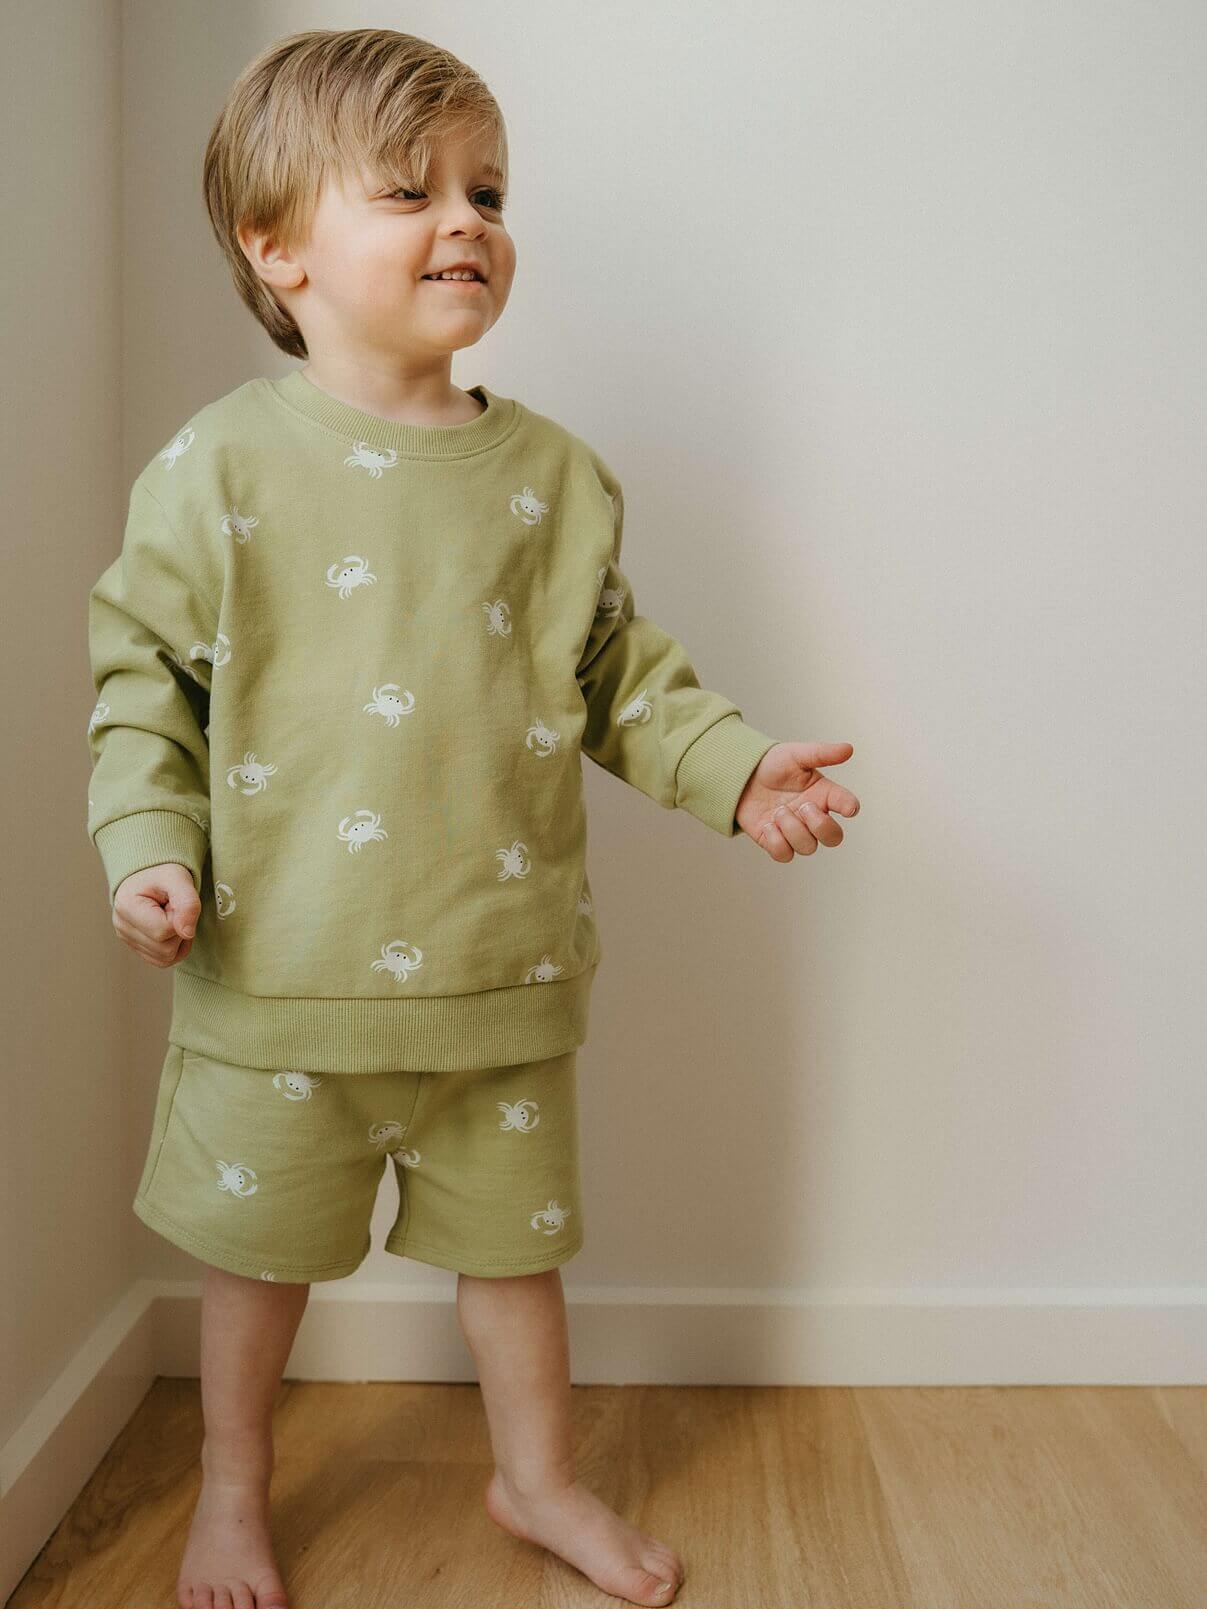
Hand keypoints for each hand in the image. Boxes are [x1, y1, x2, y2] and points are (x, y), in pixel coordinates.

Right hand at [112, 862, 200, 965]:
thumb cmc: (163, 874)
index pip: (163, 931)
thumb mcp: (179, 879)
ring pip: (165, 958)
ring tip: (171, 916)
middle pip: (164, 949)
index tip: (174, 901)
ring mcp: (127, 940)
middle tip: (174, 908)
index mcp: (126, 907)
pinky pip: (163, 961)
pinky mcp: (137, 948)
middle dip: (179, 930)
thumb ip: (187, 903)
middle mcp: (122, 927)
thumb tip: (187, 933)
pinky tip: (172, 928)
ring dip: (178, 939)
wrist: (151, 875)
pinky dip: (175, 948)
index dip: (179, 918)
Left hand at [735, 742, 859, 861]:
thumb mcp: (796, 755)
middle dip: (821, 826)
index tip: (848, 808)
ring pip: (807, 847)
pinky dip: (776, 841)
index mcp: (824, 795)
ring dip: (792, 829)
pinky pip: (784, 855)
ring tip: (778, 811)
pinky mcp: (776, 842)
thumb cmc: (773, 766)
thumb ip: (822, 753)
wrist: (742, 777)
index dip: (850, 807)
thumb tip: (848, 748)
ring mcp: (796, 832)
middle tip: (804, 807)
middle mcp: (813, 816)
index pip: (846, 804)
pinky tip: (767, 824)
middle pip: (833, 837)